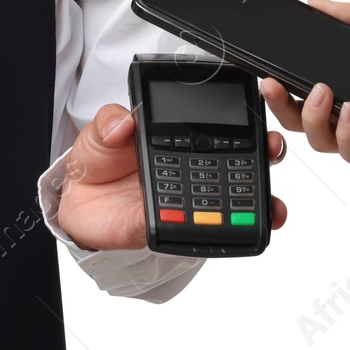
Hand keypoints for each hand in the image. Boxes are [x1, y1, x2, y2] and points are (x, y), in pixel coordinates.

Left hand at [55, 103, 288, 251]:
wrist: (77, 200)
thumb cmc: (98, 160)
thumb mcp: (99, 131)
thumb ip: (109, 122)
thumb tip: (123, 121)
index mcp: (177, 139)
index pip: (219, 128)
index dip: (244, 122)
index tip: (259, 117)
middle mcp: (190, 168)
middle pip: (238, 163)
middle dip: (264, 158)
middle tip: (272, 150)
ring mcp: (185, 199)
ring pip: (228, 201)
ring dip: (254, 202)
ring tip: (270, 203)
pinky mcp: (170, 227)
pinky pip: (191, 231)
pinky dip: (206, 231)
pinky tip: (215, 228)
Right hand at [257, 0, 349, 175]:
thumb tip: (316, 2)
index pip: (304, 84)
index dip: (281, 79)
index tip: (267, 64)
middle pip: (299, 115)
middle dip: (279, 102)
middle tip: (273, 84)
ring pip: (316, 137)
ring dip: (311, 115)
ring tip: (324, 94)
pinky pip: (348, 150)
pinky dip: (343, 131)